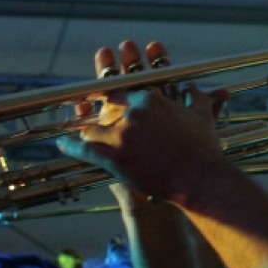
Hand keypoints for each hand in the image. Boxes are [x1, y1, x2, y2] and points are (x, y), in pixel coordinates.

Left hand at [58, 39, 229, 205]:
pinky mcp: (114, 156)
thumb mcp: (202, 117)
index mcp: (152, 99)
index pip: (125, 89)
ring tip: (74, 131)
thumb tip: (193, 87)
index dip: (114, 88)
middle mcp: (134, 112)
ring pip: (93, 128)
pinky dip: (71, 146)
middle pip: (105, 107)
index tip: (107, 88)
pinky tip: (63, 144)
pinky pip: (85, 149)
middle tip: (81, 100)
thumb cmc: (204, 150)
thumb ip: (197, 97)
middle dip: (94, 100)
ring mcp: (122, 134)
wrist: (200, 179)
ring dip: (83, 129)